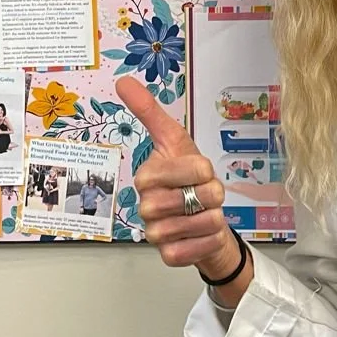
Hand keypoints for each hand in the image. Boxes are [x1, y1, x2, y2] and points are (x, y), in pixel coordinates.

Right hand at [116, 76, 250, 298]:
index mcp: (146, 176)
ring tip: (203, 213)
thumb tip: (123, 81)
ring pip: (200, 222)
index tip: (201, 170)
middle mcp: (145, 205)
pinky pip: (196, 248)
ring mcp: (155, 233)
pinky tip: (202, 233)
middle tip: (205, 195)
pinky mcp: (168, 255)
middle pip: (196, 197)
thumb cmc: (189, 178)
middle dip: (212, 194)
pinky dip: (209, 239)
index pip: (186, 168)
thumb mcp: (174, 139)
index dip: (202, 169)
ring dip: (213, 217)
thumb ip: (149, 111)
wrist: (203, 217)